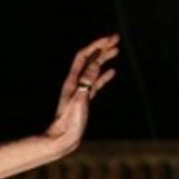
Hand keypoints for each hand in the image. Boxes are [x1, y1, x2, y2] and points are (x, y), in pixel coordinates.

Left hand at [43, 33, 119, 154]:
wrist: (63, 139)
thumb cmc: (70, 123)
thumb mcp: (80, 100)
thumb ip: (87, 82)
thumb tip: (95, 63)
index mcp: (72, 82)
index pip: (84, 57)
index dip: (96, 46)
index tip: (109, 39)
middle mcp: (75, 84)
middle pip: (89, 61)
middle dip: (102, 48)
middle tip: (116, 39)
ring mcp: (80, 91)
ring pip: (94, 70)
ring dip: (104, 59)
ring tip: (116, 50)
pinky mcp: (85, 100)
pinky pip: (96, 84)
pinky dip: (104, 75)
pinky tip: (112, 72)